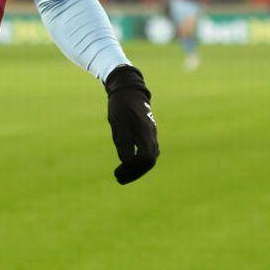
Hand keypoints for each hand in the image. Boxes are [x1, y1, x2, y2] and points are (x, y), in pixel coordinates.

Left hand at [104, 65, 158, 184]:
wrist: (128, 91)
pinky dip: (139, 161)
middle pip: (148, 162)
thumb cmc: (121, 107)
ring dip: (136, 168)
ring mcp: (151, 134)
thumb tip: (127, 163)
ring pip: (149, 157)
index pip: (146, 160)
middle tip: (118, 178)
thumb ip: (124, 145)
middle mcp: (151, 136)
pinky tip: (128, 164)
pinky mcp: (148, 133)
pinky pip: (148, 152)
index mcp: (145, 133)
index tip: (118, 174)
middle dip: (134, 172)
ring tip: (122, 174)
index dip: (133, 170)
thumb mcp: (118, 126)